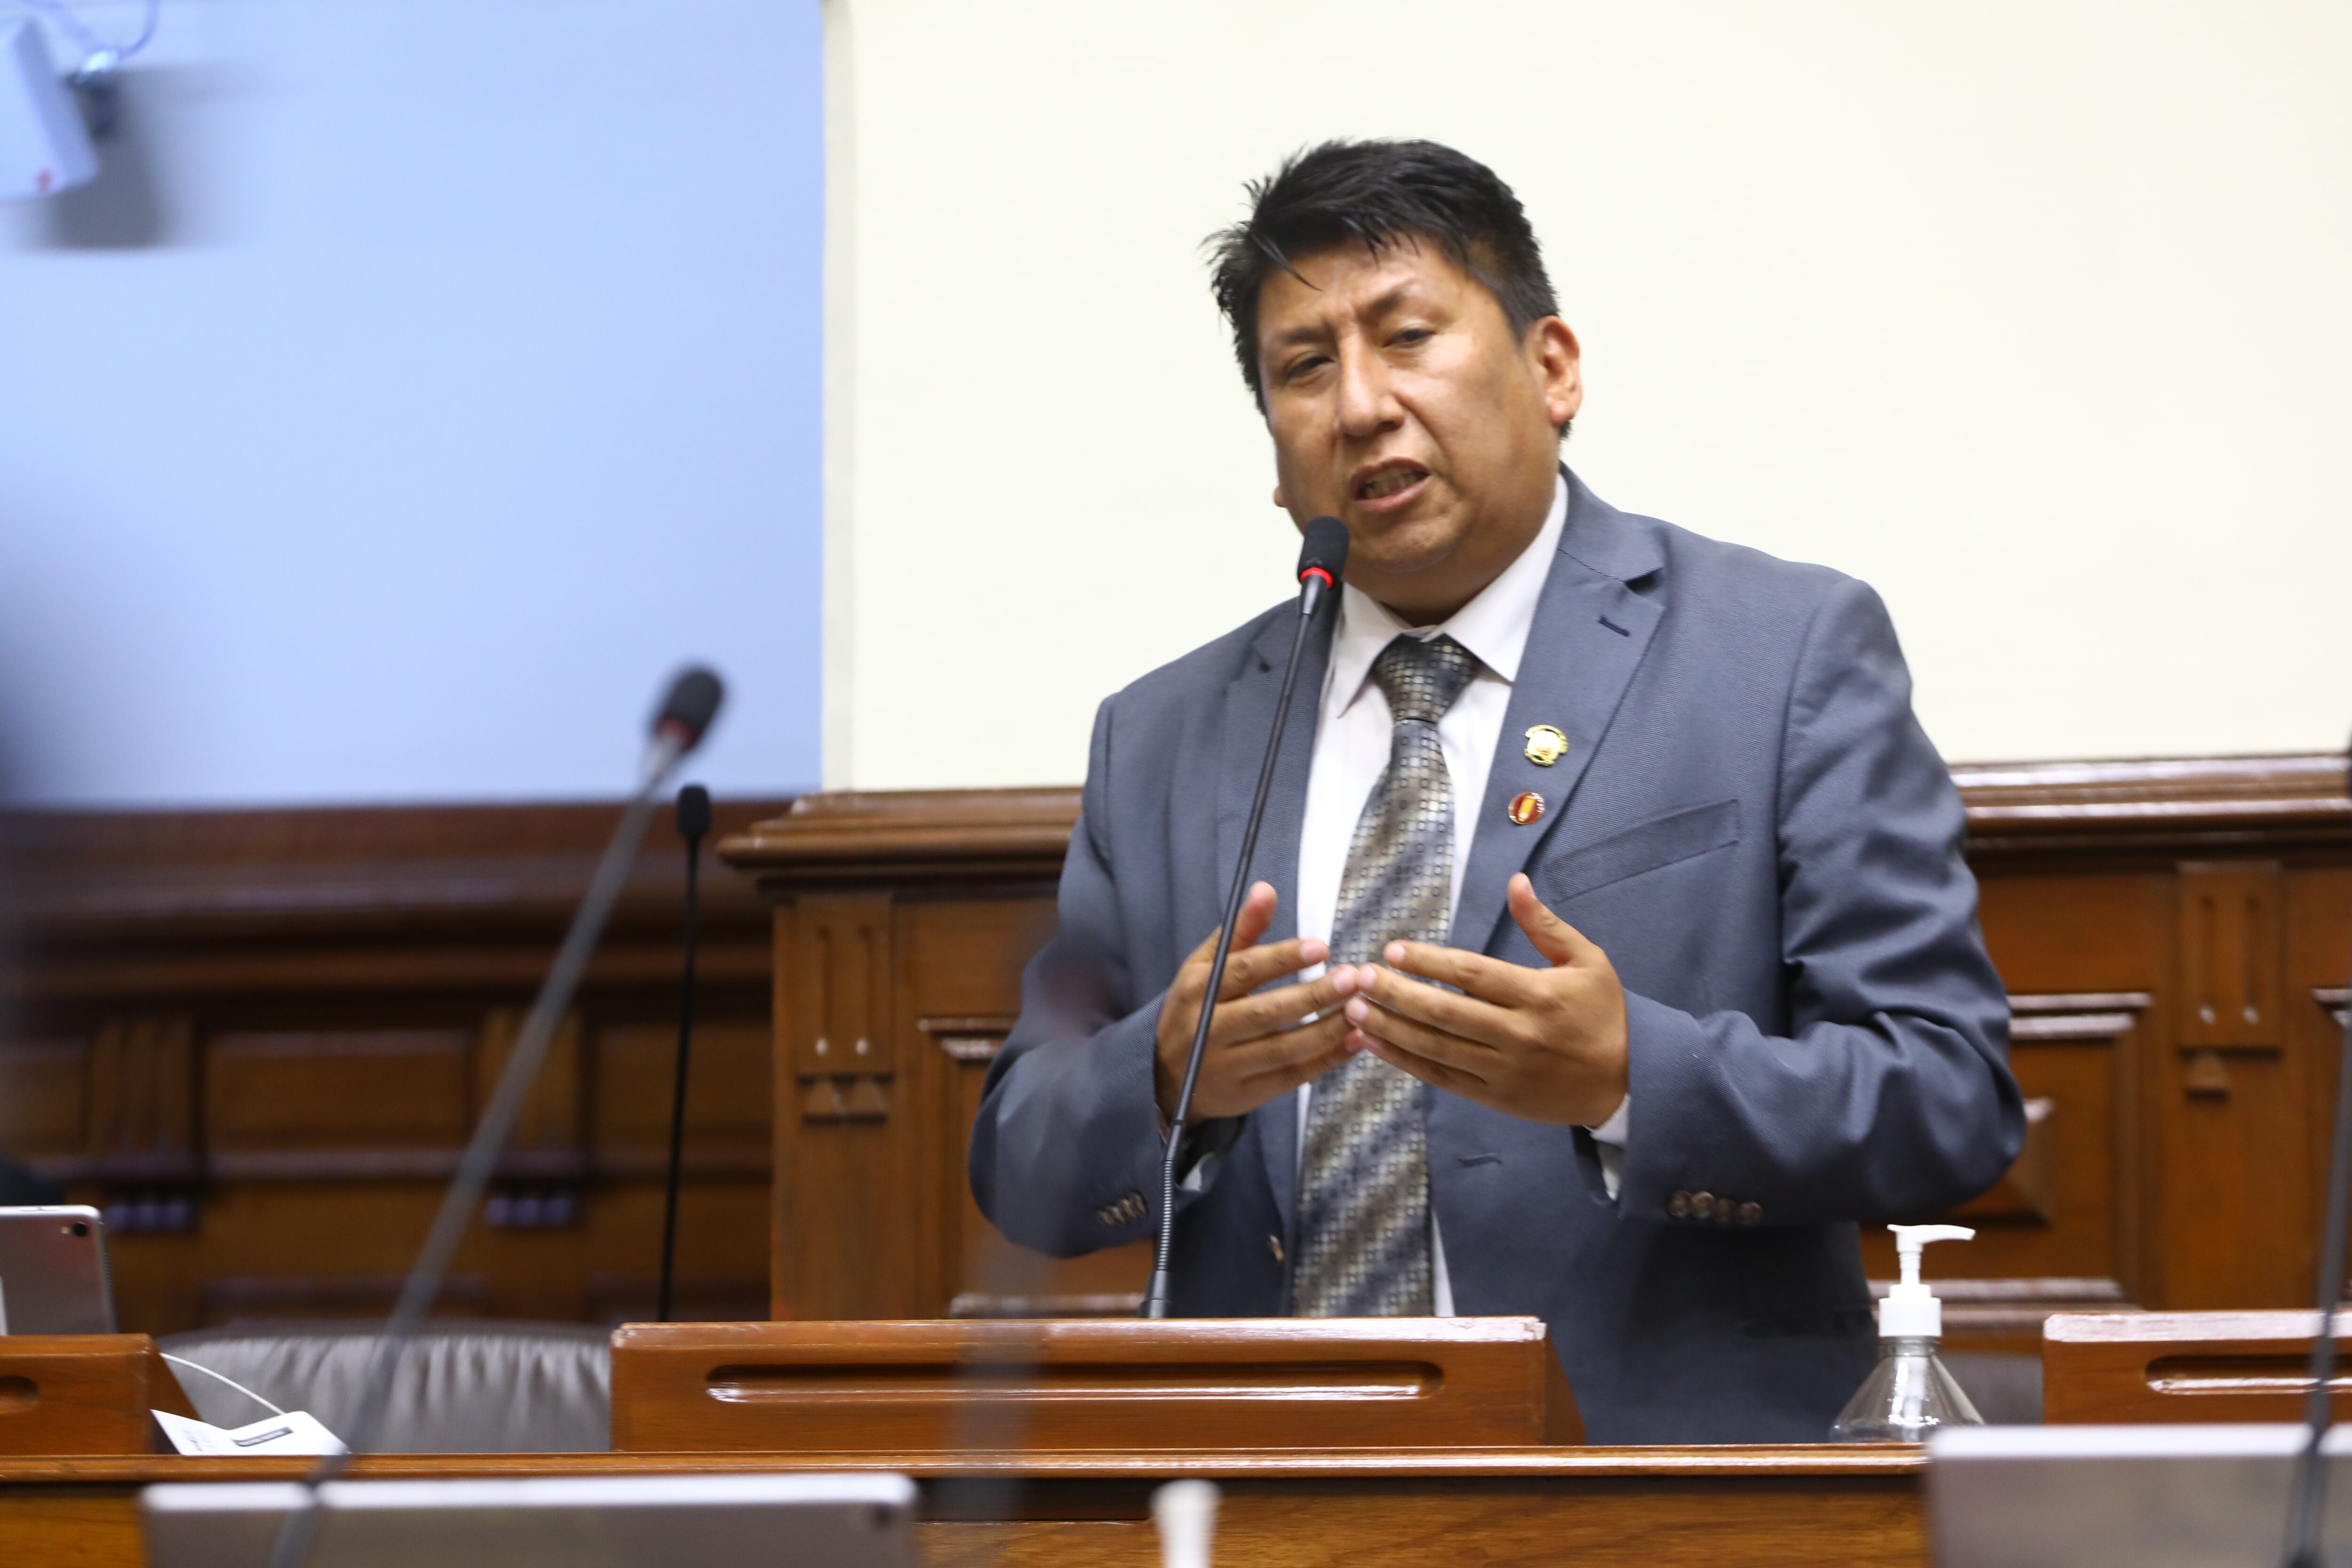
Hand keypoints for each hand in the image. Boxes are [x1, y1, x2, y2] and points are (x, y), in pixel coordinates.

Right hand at [1154, 882, 1361, 1121]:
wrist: (1164, 1078)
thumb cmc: (1194, 1010)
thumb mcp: (1204, 967)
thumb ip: (1240, 931)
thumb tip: (1266, 889)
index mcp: (1196, 991)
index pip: (1243, 971)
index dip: (1282, 959)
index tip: (1321, 947)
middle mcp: (1208, 1030)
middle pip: (1265, 1013)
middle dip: (1313, 996)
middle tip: (1353, 978)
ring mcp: (1226, 1067)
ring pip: (1283, 1050)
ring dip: (1326, 1030)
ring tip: (1362, 1009)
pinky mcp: (1245, 1095)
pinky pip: (1291, 1078)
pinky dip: (1325, 1061)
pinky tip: (1354, 1041)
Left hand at [1338, 873, 1628, 1125]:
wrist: (1627, 1083)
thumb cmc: (1604, 1014)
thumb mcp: (1588, 961)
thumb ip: (1545, 925)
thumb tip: (1515, 882)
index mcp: (1539, 994)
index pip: (1472, 974)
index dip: (1429, 961)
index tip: (1393, 949)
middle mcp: (1519, 1034)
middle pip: (1446, 1012)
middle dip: (1397, 995)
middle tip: (1360, 978)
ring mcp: (1505, 1069)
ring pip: (1437, 1048)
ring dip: (1391, 1029)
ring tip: (1353, 1010)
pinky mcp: (1496, 1096)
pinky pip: (1443, 1077)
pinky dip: (1406, 1062)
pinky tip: (1375, 1045)